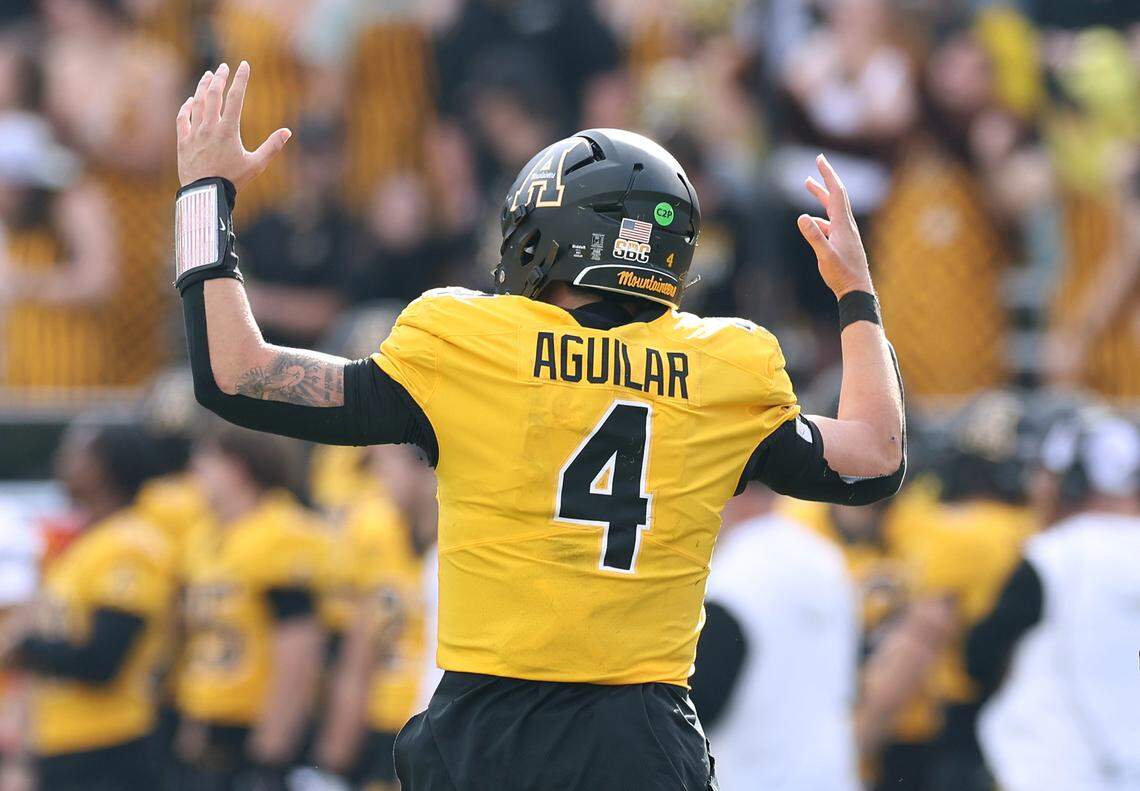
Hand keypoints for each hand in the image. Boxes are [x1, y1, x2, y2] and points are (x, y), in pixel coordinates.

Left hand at [176, 61, 291, 189]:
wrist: (205, 194)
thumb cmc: (233, 180)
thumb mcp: (256, 165)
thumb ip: (272, 147)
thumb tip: (287, 132)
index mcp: (228, 130)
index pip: (235, 98)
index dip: (240, 80)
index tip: (244, 65)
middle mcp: (210, 127)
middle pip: (214, 95)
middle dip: (219, 78)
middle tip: (223, 67)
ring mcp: (195, 133)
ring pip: (197, 103)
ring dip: (203, 87)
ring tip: (208, 76)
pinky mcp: (184, 141)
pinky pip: (183, 118)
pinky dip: (187, 107)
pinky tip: (190, 100)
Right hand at [797, 154, 873, 298]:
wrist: (857, 291)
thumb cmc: (842, 275)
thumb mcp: (824, 256)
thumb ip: (814, 236)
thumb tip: (801, 217)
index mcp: (843, 225)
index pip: (836, 192)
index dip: (828, 174)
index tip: (820, 159)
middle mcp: (847, 225)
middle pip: (837, 195)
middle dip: (826, 178)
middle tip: (818, 162)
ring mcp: (846, 233)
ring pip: (833, 208)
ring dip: (821, 195)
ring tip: (808, 185)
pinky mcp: (844, 242)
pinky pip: (831, 222)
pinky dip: (820, 216)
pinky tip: (811, 222)